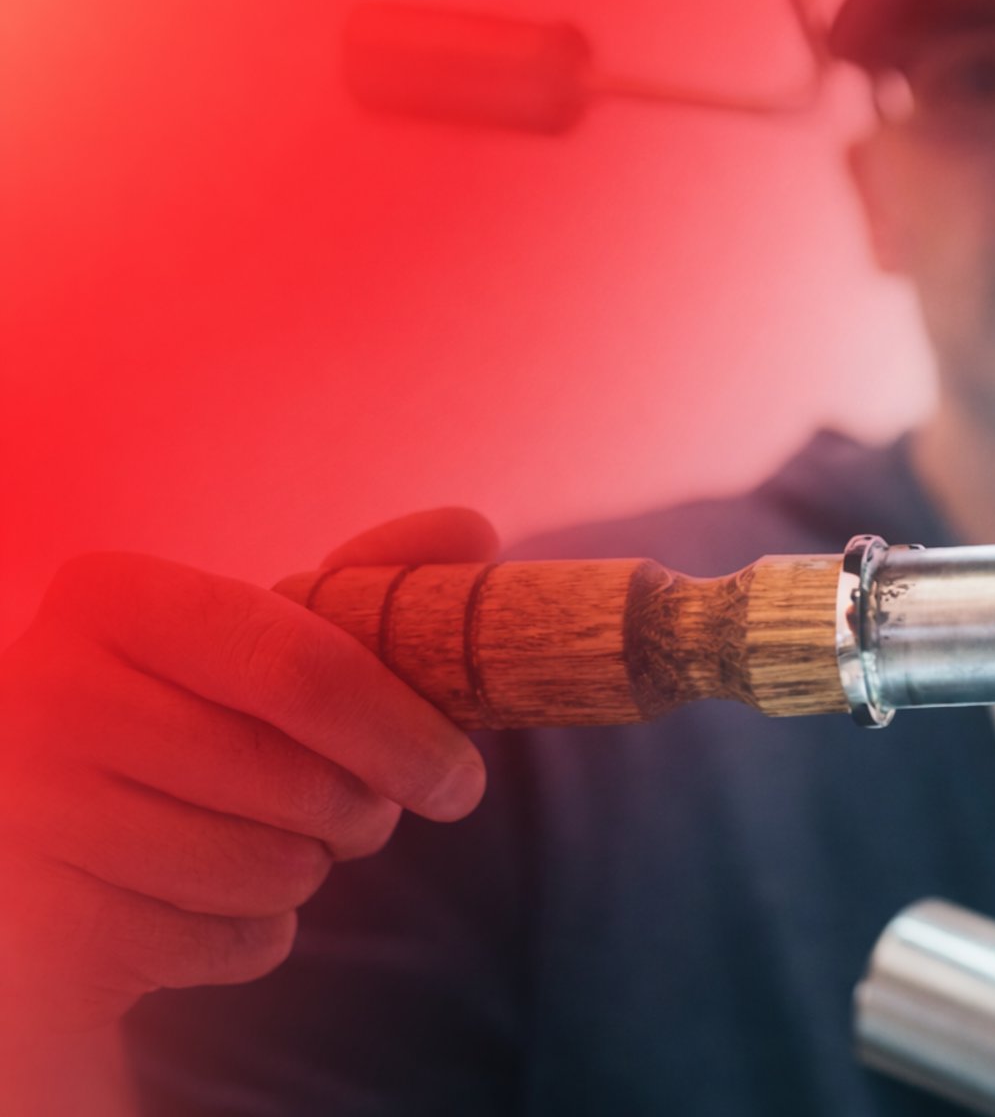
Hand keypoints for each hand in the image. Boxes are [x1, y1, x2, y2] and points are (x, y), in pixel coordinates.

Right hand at [0, 508, 498, 1031]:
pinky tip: (201, 900)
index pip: (300, 666)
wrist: (54, 850)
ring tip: (265, 843)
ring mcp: (30, 810)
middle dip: (362, 813)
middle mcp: (43, 692)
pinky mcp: (43, 927)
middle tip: (362, 814)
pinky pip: (226, 943)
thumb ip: (368, 586)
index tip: (463, 780)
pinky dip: (249, 934)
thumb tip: (470, 532)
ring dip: (303, 872)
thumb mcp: (265, 640)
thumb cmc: (193, 723)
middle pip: (295, 780)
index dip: (401, 731)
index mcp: (112, 599)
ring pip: (268, 870)